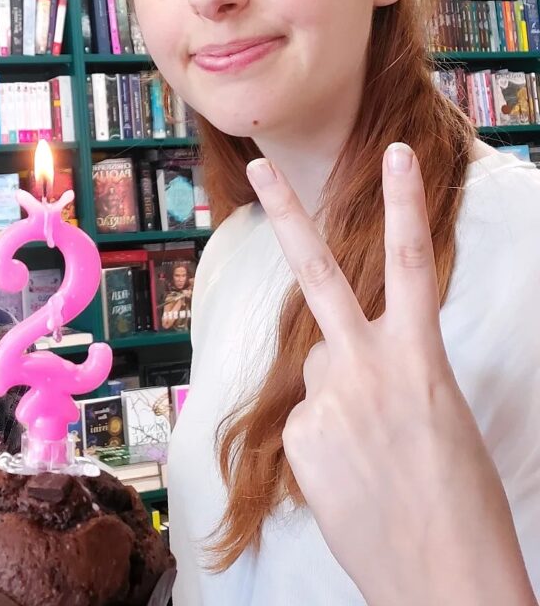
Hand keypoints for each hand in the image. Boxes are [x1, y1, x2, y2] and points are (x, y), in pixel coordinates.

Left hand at [247, 144, 535, 605]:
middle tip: (258, 161)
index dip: (405, 203)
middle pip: (319, 273)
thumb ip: (383, 373)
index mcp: (422, 359)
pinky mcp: (298, 437)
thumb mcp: (437, 416)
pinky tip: (353, 479)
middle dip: (289, 212)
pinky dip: (324, 446)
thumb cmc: (457, 500)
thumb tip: (332, 365)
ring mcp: (327, 400)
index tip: (397, 152)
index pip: (414, 264)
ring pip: (317, 375)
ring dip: (338, 403)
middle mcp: (368, 367)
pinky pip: (304, 424)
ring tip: (375, 457)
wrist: (448, 581)